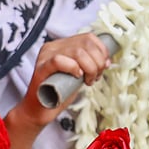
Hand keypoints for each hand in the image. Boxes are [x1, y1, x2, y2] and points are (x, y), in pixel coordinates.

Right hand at [6, 33, 111, 148]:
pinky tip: (77, 77)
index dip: (102, 50)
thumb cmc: (60, 92)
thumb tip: (107, 60)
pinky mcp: (41, 69)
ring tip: (88, 81)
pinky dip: (73, 67)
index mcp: (62, 45)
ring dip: (90, 68)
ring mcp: (45, 56)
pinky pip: (59, 60)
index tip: (105, 65)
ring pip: (77, 52)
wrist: (41, 110)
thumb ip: (89, 63)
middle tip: (96, 77)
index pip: (88, 37)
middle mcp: (53, 47)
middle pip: (85, 44)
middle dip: (98, 61)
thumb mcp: (79, 73)